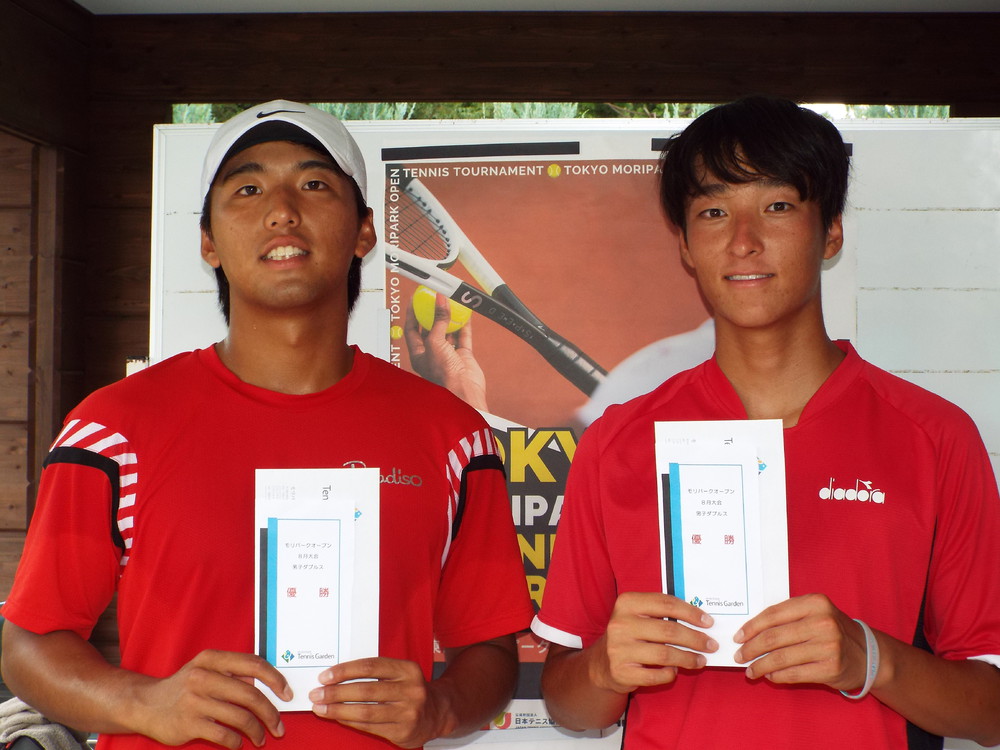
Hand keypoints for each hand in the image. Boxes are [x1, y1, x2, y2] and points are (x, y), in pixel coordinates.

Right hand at [133, 649, 290, 748]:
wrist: (145, 704)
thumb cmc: (185, 687)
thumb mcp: (207, 669)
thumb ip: (234, 673)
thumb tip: (268, 685)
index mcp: (213, 659)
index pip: (254, 664)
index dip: (276, 680)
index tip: (287, 694)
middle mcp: (204, 676)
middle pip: (251, 694)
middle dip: (271, 713)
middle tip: (279, 726)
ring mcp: (195, 700)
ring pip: (240, 717)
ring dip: (256, 731)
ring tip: (261, 739)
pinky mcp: (189, 723)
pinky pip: (224, 735)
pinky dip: (237, 743)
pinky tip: (239, 745)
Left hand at [309, 657, 446, 748]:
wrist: (437, 713)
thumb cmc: (410, 690)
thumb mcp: (400, 674)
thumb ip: (376, 672)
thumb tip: (336, 676)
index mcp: (407, 670)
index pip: (371, 666)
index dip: (345, 671)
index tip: (325, 676)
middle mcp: (410, 690)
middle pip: (366, 690)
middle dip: (336, 692)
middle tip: (317, 693)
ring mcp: (408, 712)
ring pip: (366, 711)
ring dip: (338, 710)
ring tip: (321, 707)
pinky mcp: (403, 731)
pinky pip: (370, 727)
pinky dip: (350, 722)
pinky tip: (337, 717)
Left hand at [405, 293, 487, 410]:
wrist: (463, 389)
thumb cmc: (443, 374)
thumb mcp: (435, 342)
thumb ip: (438, 320)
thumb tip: (440, 301)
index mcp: (418, 354)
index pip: (411, 330)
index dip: (412, 314)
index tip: (415, 299)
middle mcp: (432, 354)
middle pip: (429, 329)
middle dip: (431, 314)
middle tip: (433, 299)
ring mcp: (448, 355)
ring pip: (447, 332)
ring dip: (448, 318)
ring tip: (449, 303)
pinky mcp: (462, 356)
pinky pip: (463, 336)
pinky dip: (464, 325)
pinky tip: (464, 314)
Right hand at [592, 591, 715, 693]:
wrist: (601, 662)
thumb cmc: (629, 635)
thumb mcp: (638, 615)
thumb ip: (662, 612)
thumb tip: (700, 619)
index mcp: (626, 603)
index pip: (666, 604)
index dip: (690, 612)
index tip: (708, 622)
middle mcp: (620, 624)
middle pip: (668, 630)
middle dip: (695, 638)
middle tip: (711, 644)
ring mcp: (619, 648)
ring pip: (665, 654)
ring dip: (688, 658)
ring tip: (701, 660)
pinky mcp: (621, 671)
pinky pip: (656, 675)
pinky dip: (670, 673)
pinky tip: (675, 670)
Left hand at [733, 593, 867, 691]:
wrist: (868, 653)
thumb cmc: (831, 630)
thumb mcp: (814, 613)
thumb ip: (787, 616)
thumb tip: (749, 632)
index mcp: (815, 603)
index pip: (773, 614)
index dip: (751, 627)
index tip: (738, 637)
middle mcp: (823, 622)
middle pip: (774, 637)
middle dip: (751, 648)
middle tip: (739, 656)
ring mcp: (828, 646)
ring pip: (781, 658)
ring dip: (760, 666)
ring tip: (750, 670)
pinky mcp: (831, 668)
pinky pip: (794, 673)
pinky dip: (777, 676)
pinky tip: (769, 676)